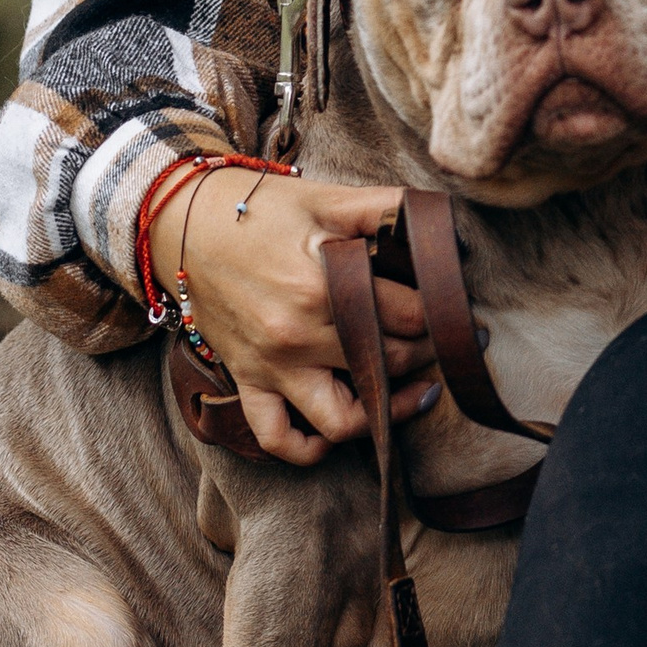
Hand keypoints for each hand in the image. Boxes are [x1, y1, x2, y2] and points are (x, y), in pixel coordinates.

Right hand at [160, 169, 440, 465]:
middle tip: (450, 346)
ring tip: (414, 395)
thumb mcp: (328, 197)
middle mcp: (298, 334)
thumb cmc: (260, 208)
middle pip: (387, 364)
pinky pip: (277, 437)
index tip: (464, 315)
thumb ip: (387, 209)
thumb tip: (443, 227)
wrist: (183, 223)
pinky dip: (308, 448)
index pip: (410, 317)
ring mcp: (271, 365)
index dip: (446, 315)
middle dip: (428, 356)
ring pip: (341, 420)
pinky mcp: (247, 380)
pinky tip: (337, 434)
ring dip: (385, 414)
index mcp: (324, 284)